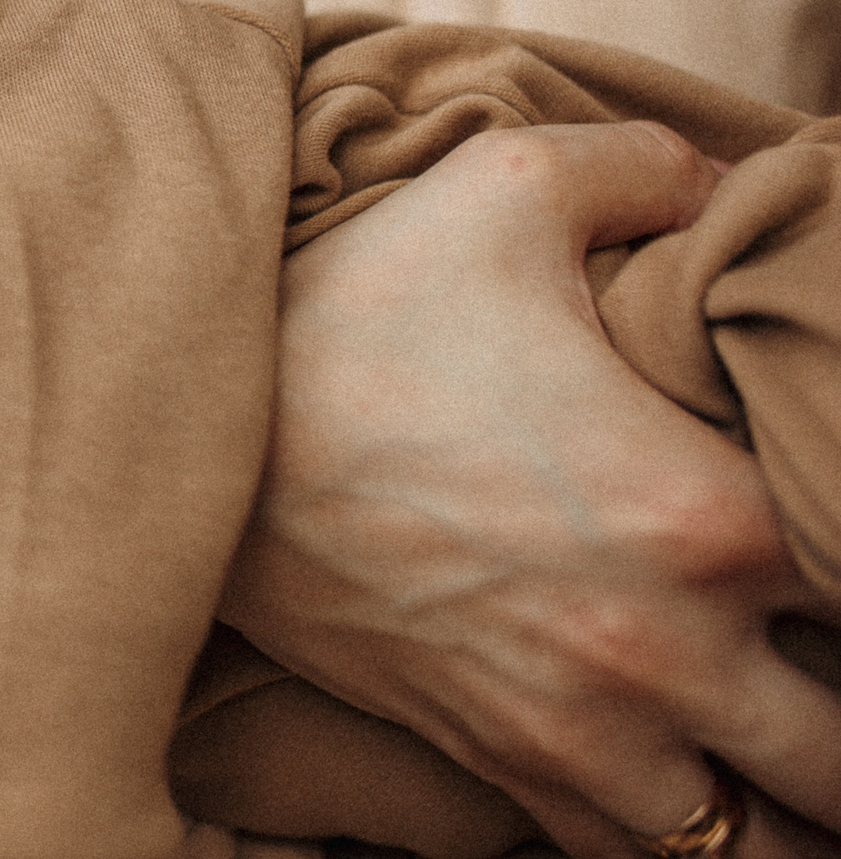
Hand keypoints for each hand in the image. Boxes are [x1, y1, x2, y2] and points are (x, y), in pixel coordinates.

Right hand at [222, 122, 840, 857]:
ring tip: (782, 729)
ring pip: (768, 839)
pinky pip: (640, 854)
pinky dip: (683, 823)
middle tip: (821, 634)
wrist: (182, 432)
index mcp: (708, 516)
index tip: (830, 525)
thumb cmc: (349, 311)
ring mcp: (581, 729)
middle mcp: (668, 654)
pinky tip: (684, 762)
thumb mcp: (504, 184)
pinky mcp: (500, 760)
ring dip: (789, 788)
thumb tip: (725, 183)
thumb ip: (650, 168)